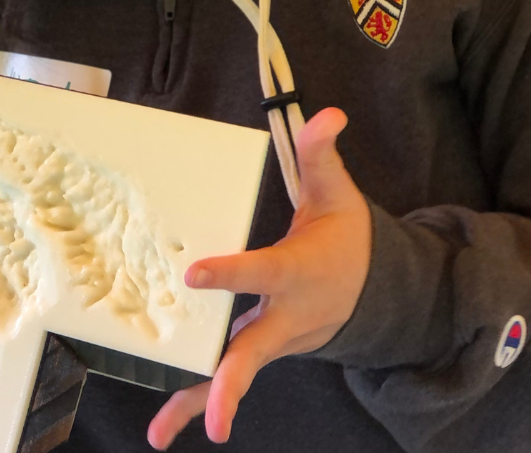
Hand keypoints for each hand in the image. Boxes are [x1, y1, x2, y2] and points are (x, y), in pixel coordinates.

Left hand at [147, 107, 370, 447]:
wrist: (373, 291)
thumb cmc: (346, 238)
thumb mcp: (337, 192)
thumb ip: (322, 154)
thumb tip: (327, 113)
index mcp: (296, 271)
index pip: (261, 272)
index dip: (230, 273)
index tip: (195, 273)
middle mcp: (284, 315)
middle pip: (254, 349)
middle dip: (233, 378)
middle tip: (215, 408)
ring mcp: (272, 338)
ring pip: (237, 373)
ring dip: (202, 402)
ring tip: (160, 431)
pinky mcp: (260, 347)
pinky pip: (229, 377)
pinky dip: (201, 401)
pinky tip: (167, 424)